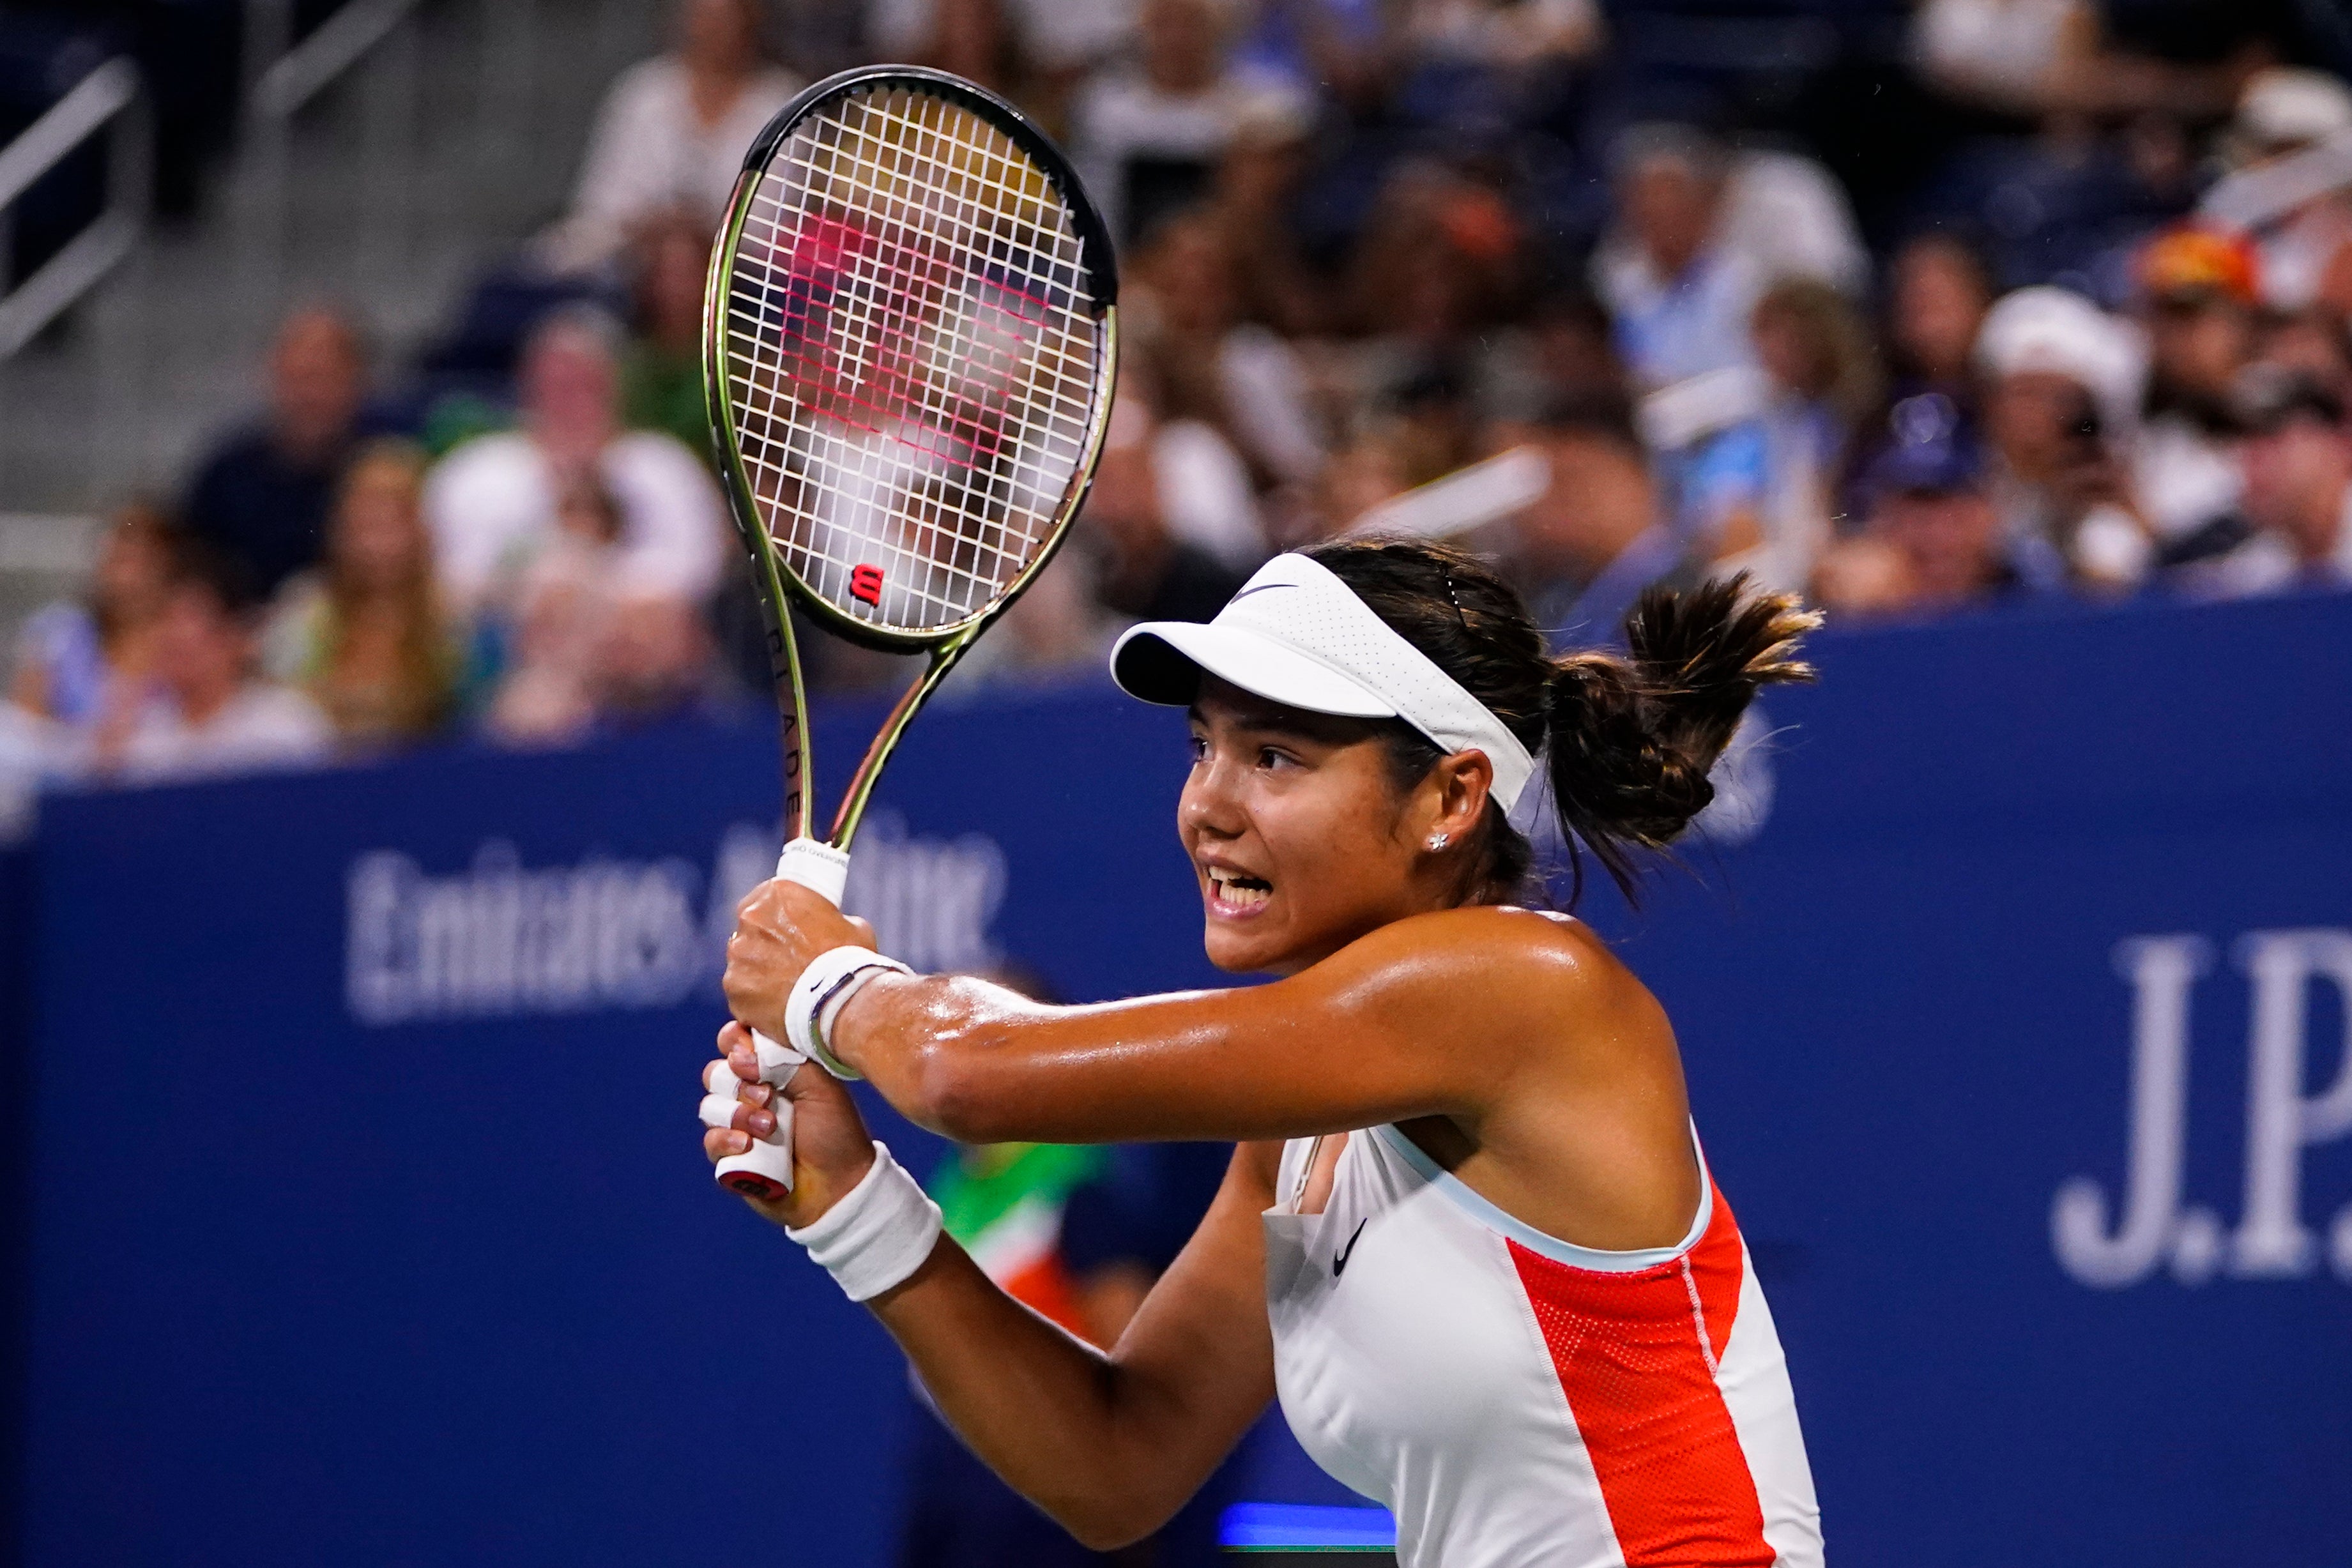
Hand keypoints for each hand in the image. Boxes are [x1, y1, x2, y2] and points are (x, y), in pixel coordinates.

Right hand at [703, 1020, 878, 1228]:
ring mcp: (739, 1127)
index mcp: (772, 1071)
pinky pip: (711, 1142)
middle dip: (737, 1082)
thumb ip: (784, 1060)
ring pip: (710, 1106)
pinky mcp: (730, 1158)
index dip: (734, 1044)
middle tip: (768, 1096)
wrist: (840, 1184)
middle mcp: (751, 1095)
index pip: (736, 1044)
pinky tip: (748, 1146)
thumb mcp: (819, 1085)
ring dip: (738, 1114)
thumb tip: (742, 1055)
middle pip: (715, 1073)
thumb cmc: (835, 1131)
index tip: (748, 1056)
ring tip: (768, 1128)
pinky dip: (726, 1140)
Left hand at [721, 877, 874, 1044]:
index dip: (777, 913)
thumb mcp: (854, 927)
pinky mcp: (734, 987)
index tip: (788, 926)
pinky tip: (777, 1006)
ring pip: (744, 960)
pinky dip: (754, 998)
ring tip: (786, 987)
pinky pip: (741, 991)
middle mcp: (751, 918)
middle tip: (788, 959)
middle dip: (765, 941)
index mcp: (778, 894)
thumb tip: (830, 929)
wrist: (843, 1002)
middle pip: (750, 927)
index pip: (766, 896)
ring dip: (759, 970)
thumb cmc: (851, 962)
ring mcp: (739, 955)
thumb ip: (832, 922)